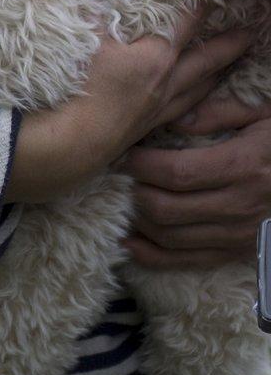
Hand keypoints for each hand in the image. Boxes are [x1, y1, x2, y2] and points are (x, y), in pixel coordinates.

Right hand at [6, 6, 252, 202]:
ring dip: (218, 74)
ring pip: (200, 87)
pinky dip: (197, 100)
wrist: (78, 140)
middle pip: (205, 59)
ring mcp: (162, 106)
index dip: (198, 11)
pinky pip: (186, 109)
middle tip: (249, 34)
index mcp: (154, 56)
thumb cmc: (83, 88)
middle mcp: (166, 81)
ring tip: (232, 65)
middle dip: (227, 45)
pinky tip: (196, 100)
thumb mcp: (87, 41)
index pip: (183, 27)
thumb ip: (94, 13)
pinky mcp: (152, 126)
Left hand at [122, 97, 270, 268]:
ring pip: (171, 237)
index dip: (141, 165)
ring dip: (138, 220)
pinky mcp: (238, 252)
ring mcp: (240, 234)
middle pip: (167, 208)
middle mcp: (240, 206)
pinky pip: (188, 261)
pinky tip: (130, 242)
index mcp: (244, 167)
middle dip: (133, 191)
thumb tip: (173, 119)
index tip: (123, 153)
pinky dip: (153, 256)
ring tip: (123, 199)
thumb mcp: (263, 116)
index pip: (177, 173)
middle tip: (118, 176)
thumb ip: (218, 112)